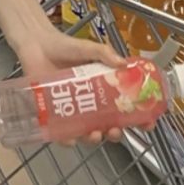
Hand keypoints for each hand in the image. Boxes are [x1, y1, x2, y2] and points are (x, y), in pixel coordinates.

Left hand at [7, 24, 145, 146]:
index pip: (126, 108)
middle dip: (115, 134)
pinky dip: (67, 139)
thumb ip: (104, 53)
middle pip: (108, 126)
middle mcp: (91, 103)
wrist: (36, 44)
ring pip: (87, 132)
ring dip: (94, 139)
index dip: (139, 118)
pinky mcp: (53, 113)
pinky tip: (70, 138)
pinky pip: (62, 133)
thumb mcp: (88, 49)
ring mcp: (72, 110)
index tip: (147, 125)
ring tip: (94, 134)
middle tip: (114, 131)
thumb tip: (124, 64)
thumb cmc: (65, 47)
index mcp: (104, 89)